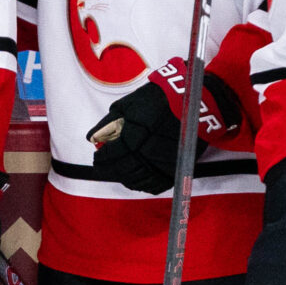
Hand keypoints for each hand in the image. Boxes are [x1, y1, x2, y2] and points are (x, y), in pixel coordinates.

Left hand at [86, 59, 243, 194]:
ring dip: (124, 178)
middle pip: (121, 171)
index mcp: (132, 138)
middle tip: (103, 167)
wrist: (193, 102)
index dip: (101, 158)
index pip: (110, 156)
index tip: (97, 157)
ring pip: (137, 180)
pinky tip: (136, 179)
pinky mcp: (174, 169)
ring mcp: (160, 165)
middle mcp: (145, 155)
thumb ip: (108, 123)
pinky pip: (155, 185)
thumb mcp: (128, 105)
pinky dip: (143, 184)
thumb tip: (92, 137)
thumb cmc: (158, 99)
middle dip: (109, 170)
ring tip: (119, 172)